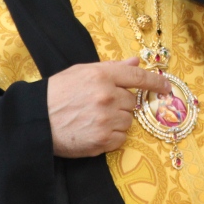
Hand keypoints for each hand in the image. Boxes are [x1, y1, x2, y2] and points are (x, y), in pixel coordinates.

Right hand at [47, 56, 170, 157]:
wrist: (36, 120)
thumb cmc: (57, 92)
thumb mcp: (82, 72)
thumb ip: (112, 67)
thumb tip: (135, 62)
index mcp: (102, 76)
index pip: (138, 77)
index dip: (156, 82)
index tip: (166, 87)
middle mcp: (107, 96)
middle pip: (133, 102)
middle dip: (123, 103)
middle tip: (103, 104)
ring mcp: (105, 120)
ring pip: (129, 120)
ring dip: (118, 120)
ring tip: (96, 118)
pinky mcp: (102, 141)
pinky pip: (121, 138)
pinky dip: (113, 136)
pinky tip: (95, 130)